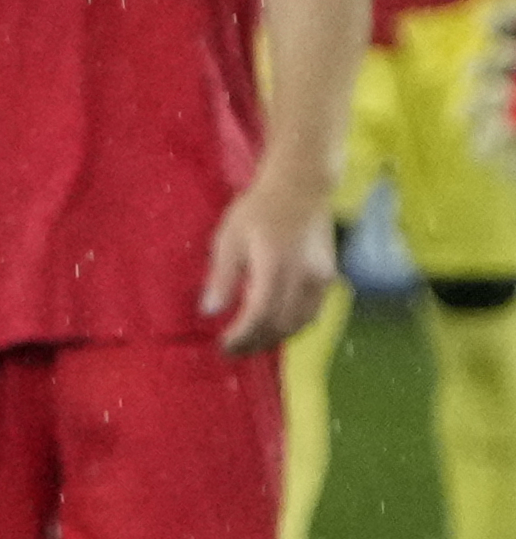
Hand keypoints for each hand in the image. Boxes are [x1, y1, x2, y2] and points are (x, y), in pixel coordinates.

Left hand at [203, 177, 337, 353]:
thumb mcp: (229, 239)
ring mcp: (321, 279)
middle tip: (232, 350)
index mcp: (274, 266)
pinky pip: (313, 313)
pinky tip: (274, 328)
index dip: (241, 336)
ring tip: (250, 343)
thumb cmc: (258, 210)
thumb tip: (210, 312)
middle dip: (255, 343)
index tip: (223, 346)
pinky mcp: (329, 277)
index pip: (259, 315)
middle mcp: (302, 277)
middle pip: (280, 325)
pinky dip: (292, 326)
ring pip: (300, 324)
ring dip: (275, 339)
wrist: (301, 188)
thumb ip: (221, 277)